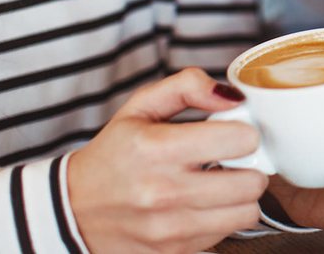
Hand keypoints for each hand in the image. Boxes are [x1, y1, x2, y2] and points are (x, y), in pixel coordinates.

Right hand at [68, 69, 268, 253]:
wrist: (70, 210)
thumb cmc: (112, 155)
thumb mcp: (140, 108)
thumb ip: (187, 86)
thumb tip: (233, 96)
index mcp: (156, 148)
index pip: (241, 140)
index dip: (244, 132)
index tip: (232, 134)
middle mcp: (163, 192)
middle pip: (253, 181)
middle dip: (249, 166)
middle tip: (232, 162)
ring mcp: (169, 228)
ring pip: (248, 211)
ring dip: (241, 196)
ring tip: (221, 184)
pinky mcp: (173, 252)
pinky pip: (227, 233)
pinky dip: (223, 218)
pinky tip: (203, 205)